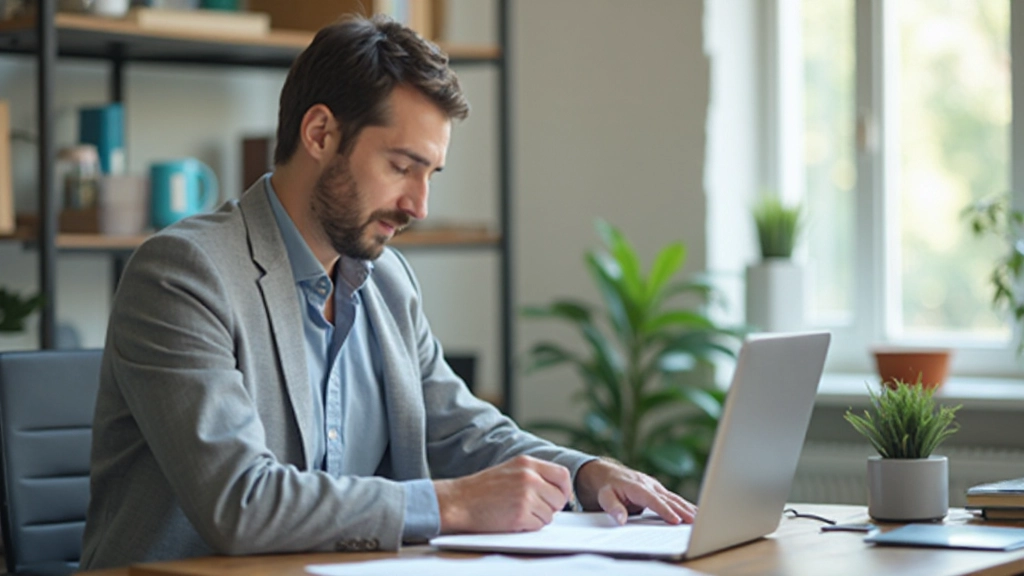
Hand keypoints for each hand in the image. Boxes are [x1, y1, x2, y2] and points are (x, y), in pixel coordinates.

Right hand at [434, 455, 571, 533]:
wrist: (459, 501)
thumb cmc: (482, 489)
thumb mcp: (510, 470)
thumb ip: (533, 475)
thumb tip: (558, 490)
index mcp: (527, 463)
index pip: (563, 475)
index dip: (563, 490)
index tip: (557, 498)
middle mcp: (529, 477)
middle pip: (560, 498)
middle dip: (551, 507)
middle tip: (534, 509)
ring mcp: (525, 496)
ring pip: (550, 515)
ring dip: (538, 518)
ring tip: (517, 512)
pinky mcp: (520, 515)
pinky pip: (538, 526)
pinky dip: (528, 527)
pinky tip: (513, 520)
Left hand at [574, 458, 696, 524]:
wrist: (608, 474)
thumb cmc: (607, 487)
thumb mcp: (605, 497)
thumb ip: (613, 507)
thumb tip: (621, 519)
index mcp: (637, 487)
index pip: (653, 500)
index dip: (665, 510)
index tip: (675, 520)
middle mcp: (649, 485)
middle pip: (668, 499)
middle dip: (682, 510)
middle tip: (695, 521)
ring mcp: (656, 487)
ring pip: (674, 498)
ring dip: (687, 508)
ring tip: (701, 518)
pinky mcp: (660, 490)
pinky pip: (674, 498)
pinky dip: (686, 505)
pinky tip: (696, 512)